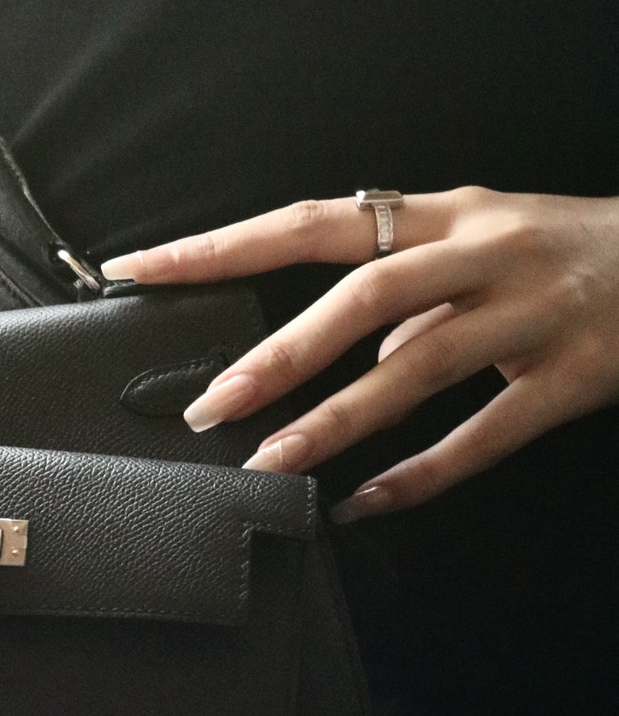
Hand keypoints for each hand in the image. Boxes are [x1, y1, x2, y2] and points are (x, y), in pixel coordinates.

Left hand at [101, 187, 618, 519]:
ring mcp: (533, 312)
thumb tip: (332, 338)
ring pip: (419, 365)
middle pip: (363, 294)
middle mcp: (483, 251)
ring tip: (269, 463)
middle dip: (279, 353)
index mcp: (445, 214)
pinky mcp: (575, 374)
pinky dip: (421, 472)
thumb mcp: (481, 239)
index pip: (313, 221)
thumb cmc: (569, 250)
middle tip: (208, 406)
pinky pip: (487, 433)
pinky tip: (364, 502)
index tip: (140, 268)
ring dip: (335, 418)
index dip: (223, 244)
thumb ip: (405, 283)